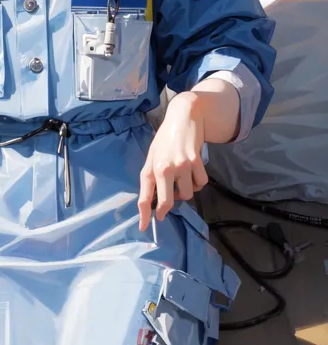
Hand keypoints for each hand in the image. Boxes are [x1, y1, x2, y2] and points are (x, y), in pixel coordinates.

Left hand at [138, 92, 208, 230]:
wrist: (184, 118)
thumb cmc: (164, 140)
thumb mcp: (151, 158)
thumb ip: (150, 179)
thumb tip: (150, 202)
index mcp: (152, 168)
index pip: (146, 197)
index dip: (144, 215)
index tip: (144, 227)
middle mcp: (166, 168)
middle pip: (168, 202)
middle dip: (167, 208)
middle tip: (168, 202)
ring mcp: (183, 165)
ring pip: (188, 194)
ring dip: (185, 191)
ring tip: (181, 179)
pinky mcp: (198, 161)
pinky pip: (201, 183)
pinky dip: (198, 183)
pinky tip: (192, 173)